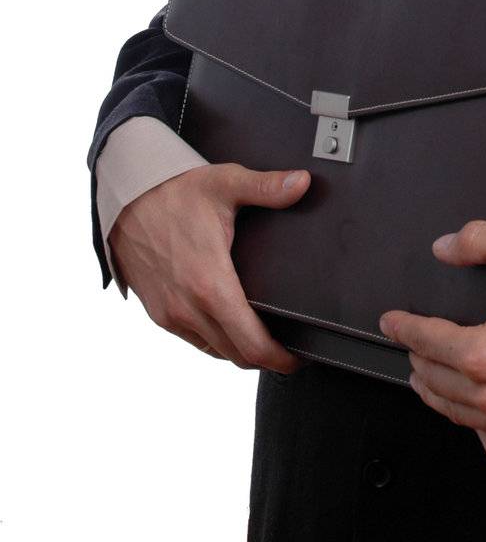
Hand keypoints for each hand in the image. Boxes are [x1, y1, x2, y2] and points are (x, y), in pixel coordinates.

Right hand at [109, 161, 311, 372]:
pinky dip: (216, 341)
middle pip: (237, 355)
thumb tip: (303, 183)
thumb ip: (267, 188)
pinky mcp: (158, 312)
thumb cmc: (175, 191)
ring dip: (241, 350)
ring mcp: (170, 314)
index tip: (299, 357)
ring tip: (264, 336)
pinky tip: (231, 324)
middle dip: (267, 357)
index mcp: (210, 285)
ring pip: (215, 351)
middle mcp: (188, 308)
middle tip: (290, 348)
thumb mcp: (225, 183)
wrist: (125, 197)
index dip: (280, 358)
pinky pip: (194, 340)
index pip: (252, 344)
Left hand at [379, 220, 485, 460]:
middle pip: (435, 382)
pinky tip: (472, 409)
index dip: (403, 328)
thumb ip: (483, 240)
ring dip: (436, 393)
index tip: (391, 321)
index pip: (426, 342)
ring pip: (457, 415)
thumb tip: (444, 247)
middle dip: (417, 358)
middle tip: (410, 344)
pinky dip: (475, 426)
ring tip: (427, 376)